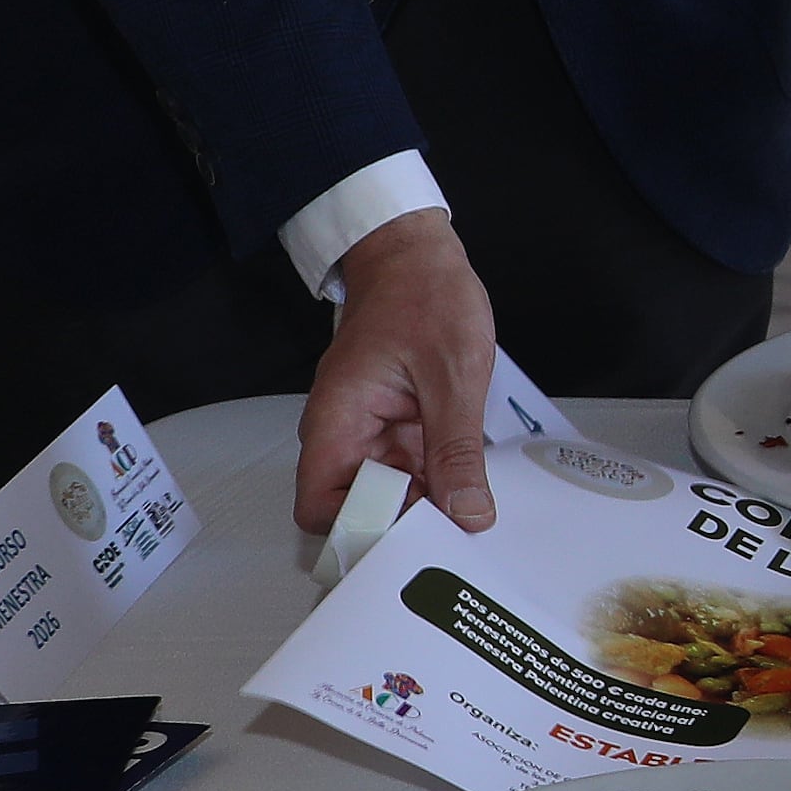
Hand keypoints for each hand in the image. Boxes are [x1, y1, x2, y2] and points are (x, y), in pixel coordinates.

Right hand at [297, 208, 497, 532]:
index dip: (362, 530)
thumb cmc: (424, 294)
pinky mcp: (395, 426)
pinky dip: (437, 478)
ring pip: (389, 493)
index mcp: (337, 420)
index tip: (413, 535)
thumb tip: (465, 512)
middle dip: (403, 522)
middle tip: (455, 528)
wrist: (417, 255)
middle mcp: (344, 432)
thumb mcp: (453, 377)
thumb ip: (455, 451)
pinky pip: (410, 469)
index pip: (322, 507)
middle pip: (357, 508)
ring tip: (469, 505)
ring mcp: (370, 430)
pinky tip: (467, 480)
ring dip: (426, 501)